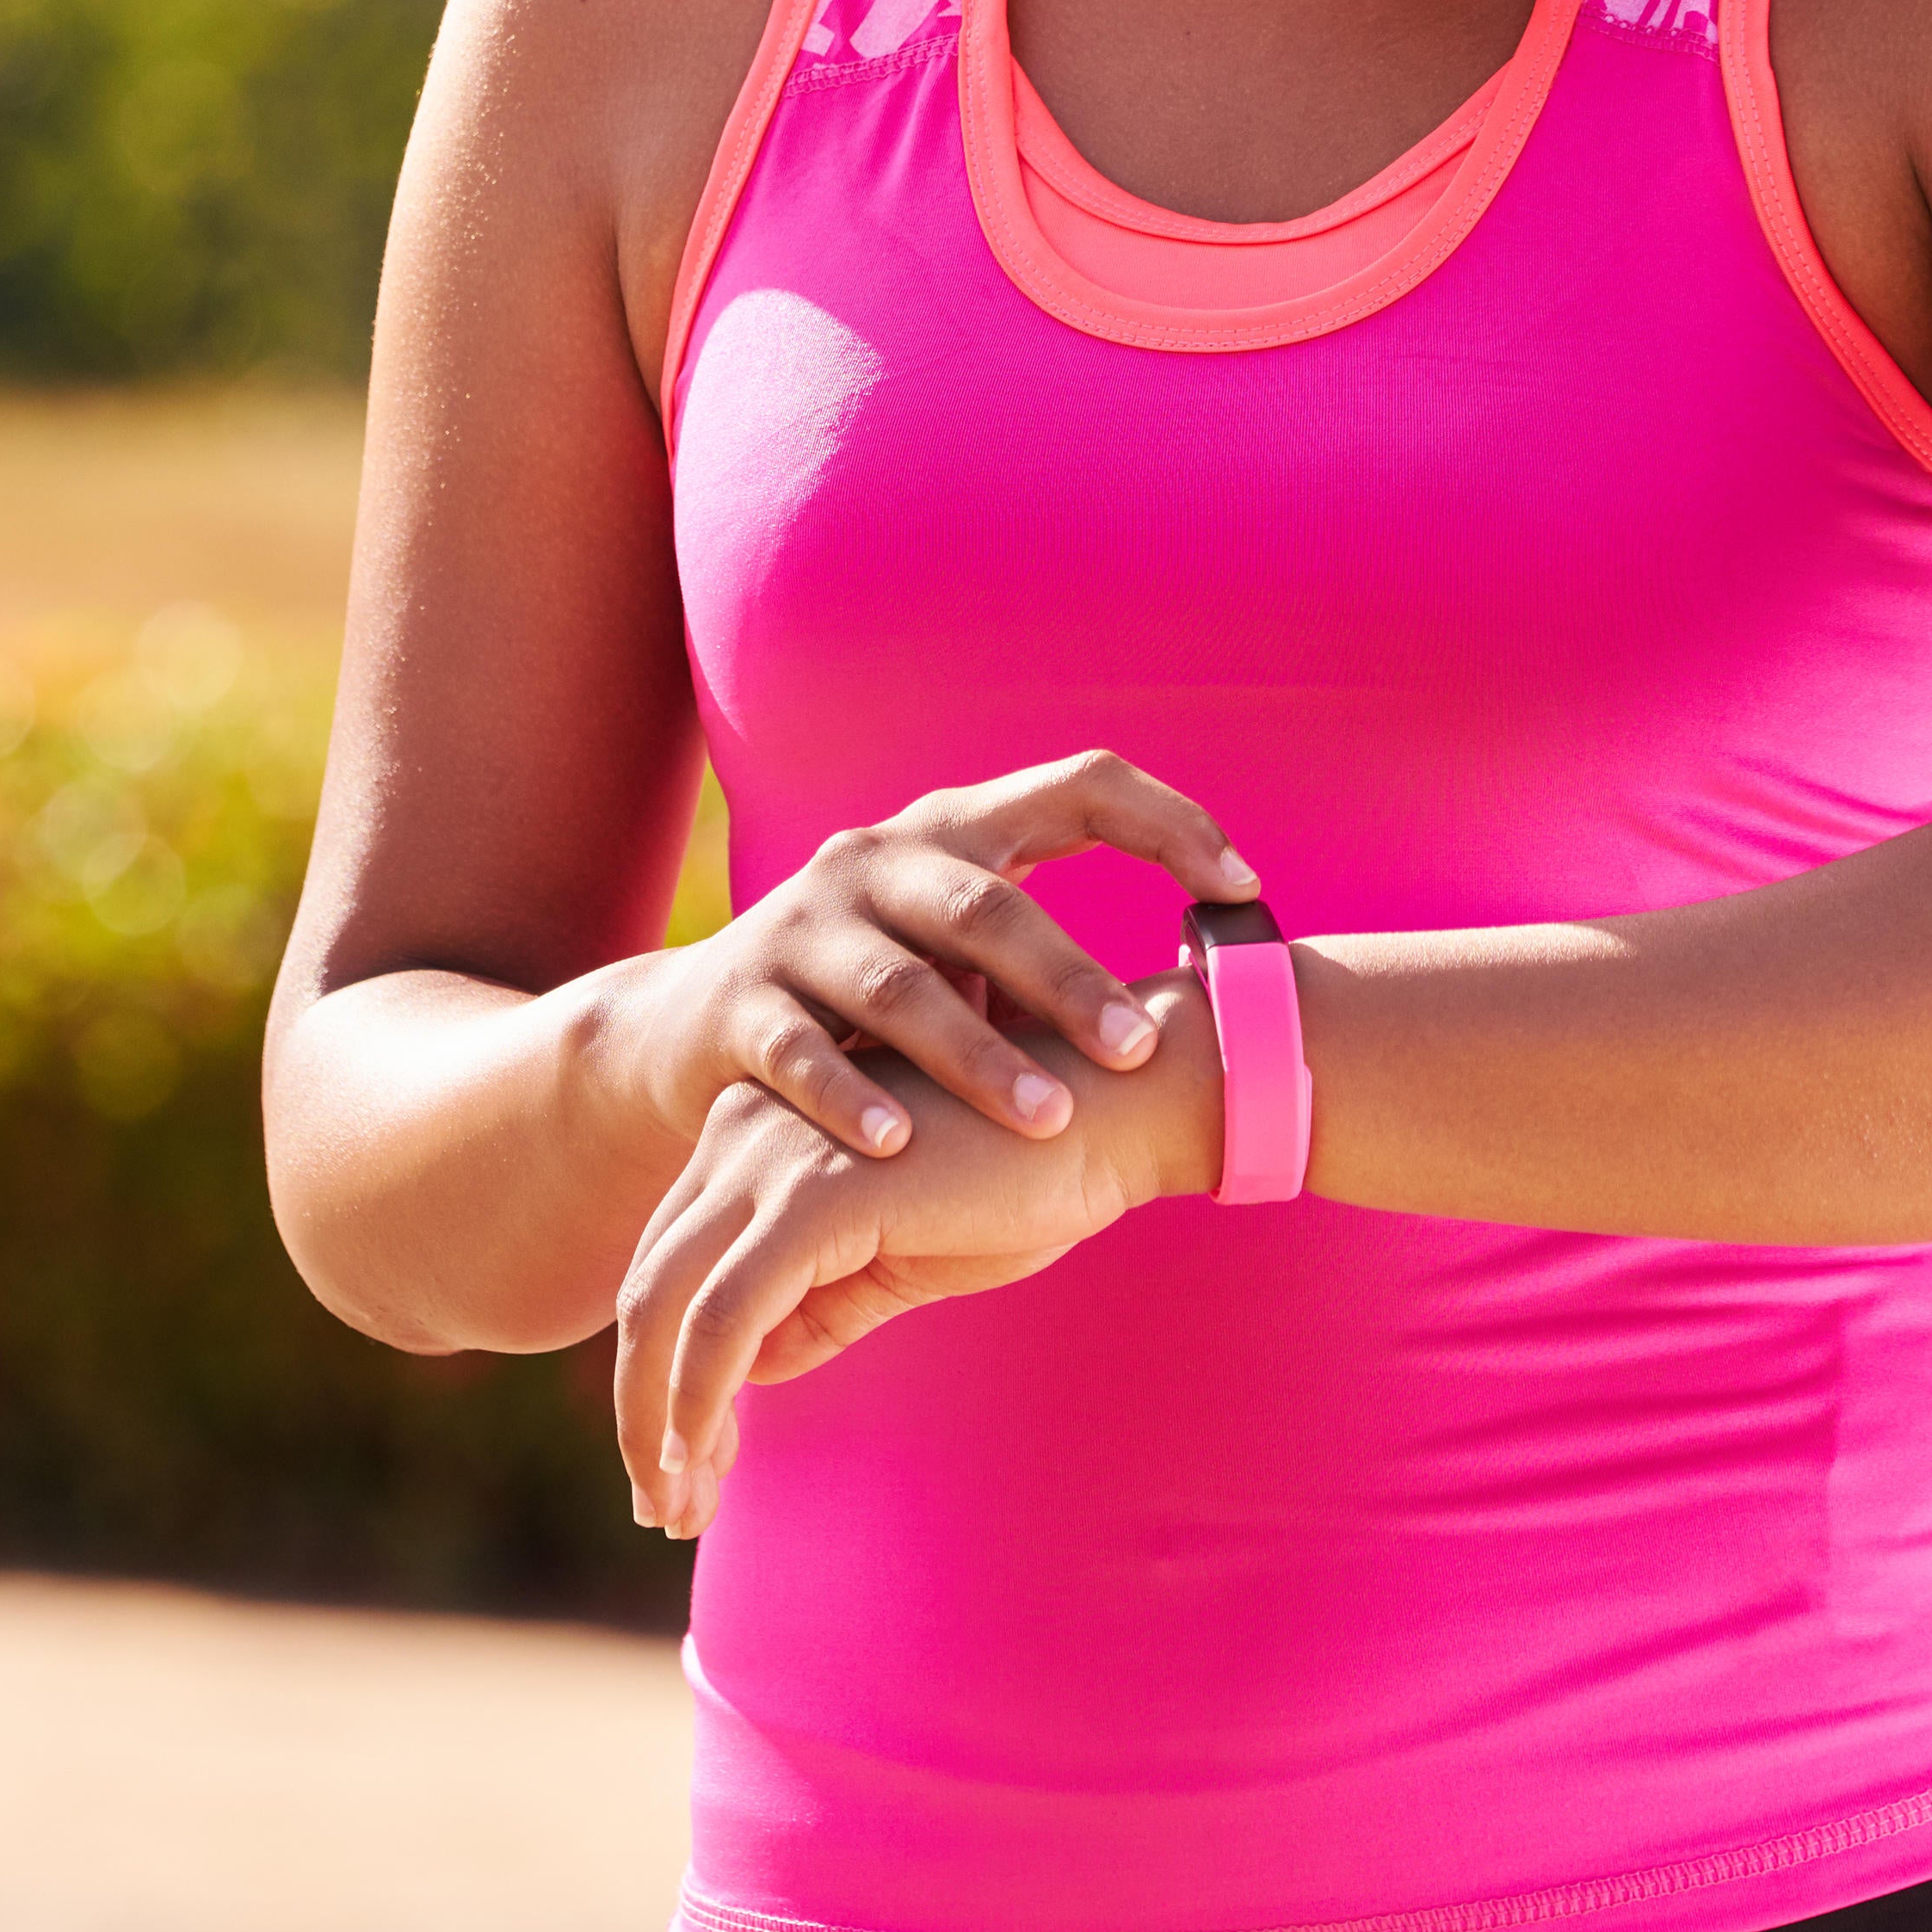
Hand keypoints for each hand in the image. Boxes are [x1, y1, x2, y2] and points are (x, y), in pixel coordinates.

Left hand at [614, 992, 1216, 1535]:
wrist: (1110, 1112)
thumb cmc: (1020, 1177)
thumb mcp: (899, 1256)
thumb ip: (819, 1303)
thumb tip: (746, 1371)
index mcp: (757, 1136)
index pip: (673, 1267)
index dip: (662, 1374)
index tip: (683, 1466)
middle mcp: (740, 1134)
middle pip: (649, 1289)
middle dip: (643, 1408)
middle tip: (664, 1509)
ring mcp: (772, 1160)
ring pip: (667, 1307)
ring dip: (660, 1421)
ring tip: (681, 1510)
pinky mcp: (814, 1198)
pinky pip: (727, 1317)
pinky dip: (701, 1399)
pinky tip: (708, 1465)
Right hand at [640, 748, 1252, 1158]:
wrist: (690, 1035)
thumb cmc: (872, 1007)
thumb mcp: (957, 958)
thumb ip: (1047, 964)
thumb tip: (1220, 1008)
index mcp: (953, 832)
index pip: (1077, 787)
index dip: (1167, 822)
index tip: (1241, 885)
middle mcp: (876, 861)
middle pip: (986, 904)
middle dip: (1070, 980)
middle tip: (1140, 1051)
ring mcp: (801, 926)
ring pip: (899, 987)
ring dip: (977, 1057)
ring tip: (1047, 1121)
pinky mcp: (739, 1000)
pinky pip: (799, 1048)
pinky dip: (850, 1097)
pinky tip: (899, 1144)